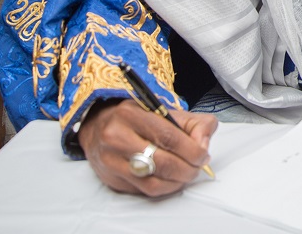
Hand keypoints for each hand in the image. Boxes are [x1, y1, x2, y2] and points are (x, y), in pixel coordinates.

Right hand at [78, 99, 216, 196]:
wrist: (99, 127)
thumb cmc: (138, 118)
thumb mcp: (166, 110)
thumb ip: (193, 123)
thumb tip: (203, 145)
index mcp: (131, 115)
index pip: (168, 137)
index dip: (191, 150)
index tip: (203, 156)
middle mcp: (116, 138)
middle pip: (162, 162)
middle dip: (187, 169)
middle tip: (197, 168)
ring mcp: (111, 161)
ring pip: (152, 182)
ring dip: (176, 182)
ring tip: (186, 175)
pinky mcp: (111, 179)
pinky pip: (143, 190)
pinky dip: (163, 188)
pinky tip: (171, 180)